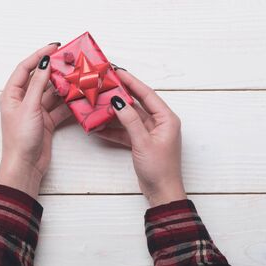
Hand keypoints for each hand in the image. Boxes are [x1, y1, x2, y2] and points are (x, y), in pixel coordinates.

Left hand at [0, 43, 71, 198]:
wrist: (26, 166)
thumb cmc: (20, 138)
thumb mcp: (30, 107)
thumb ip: (38, 84)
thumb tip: (44, 63)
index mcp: (12, 94)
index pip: (25, 68)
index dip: (39, 55)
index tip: (54, 47)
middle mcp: (23, 100)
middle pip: (40, 79)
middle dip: (55, 70)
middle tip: (71, 61)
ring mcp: (36, 111)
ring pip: (52, 93)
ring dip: (64, 87)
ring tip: (78, 77)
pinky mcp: (47, 121)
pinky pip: (59, 107)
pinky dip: (69, 103)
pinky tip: (79, 97)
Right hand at [95, 68, 185, 206]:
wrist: (162, 193)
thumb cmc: (160, 169)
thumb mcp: (143, 142)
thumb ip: (130, 120)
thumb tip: (118, 102)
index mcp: (167, 118)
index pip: (147, 94)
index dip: (131, 82)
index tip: (117, 72)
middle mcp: (160, 123)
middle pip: (137, 104)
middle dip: (120, 95)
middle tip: (105, 84)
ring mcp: (150, 133)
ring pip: (129, 117)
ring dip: (114, 113)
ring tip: (98, 103)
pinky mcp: (142, 142)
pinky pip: (126, 131)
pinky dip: (114, 129)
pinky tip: (99, 126)